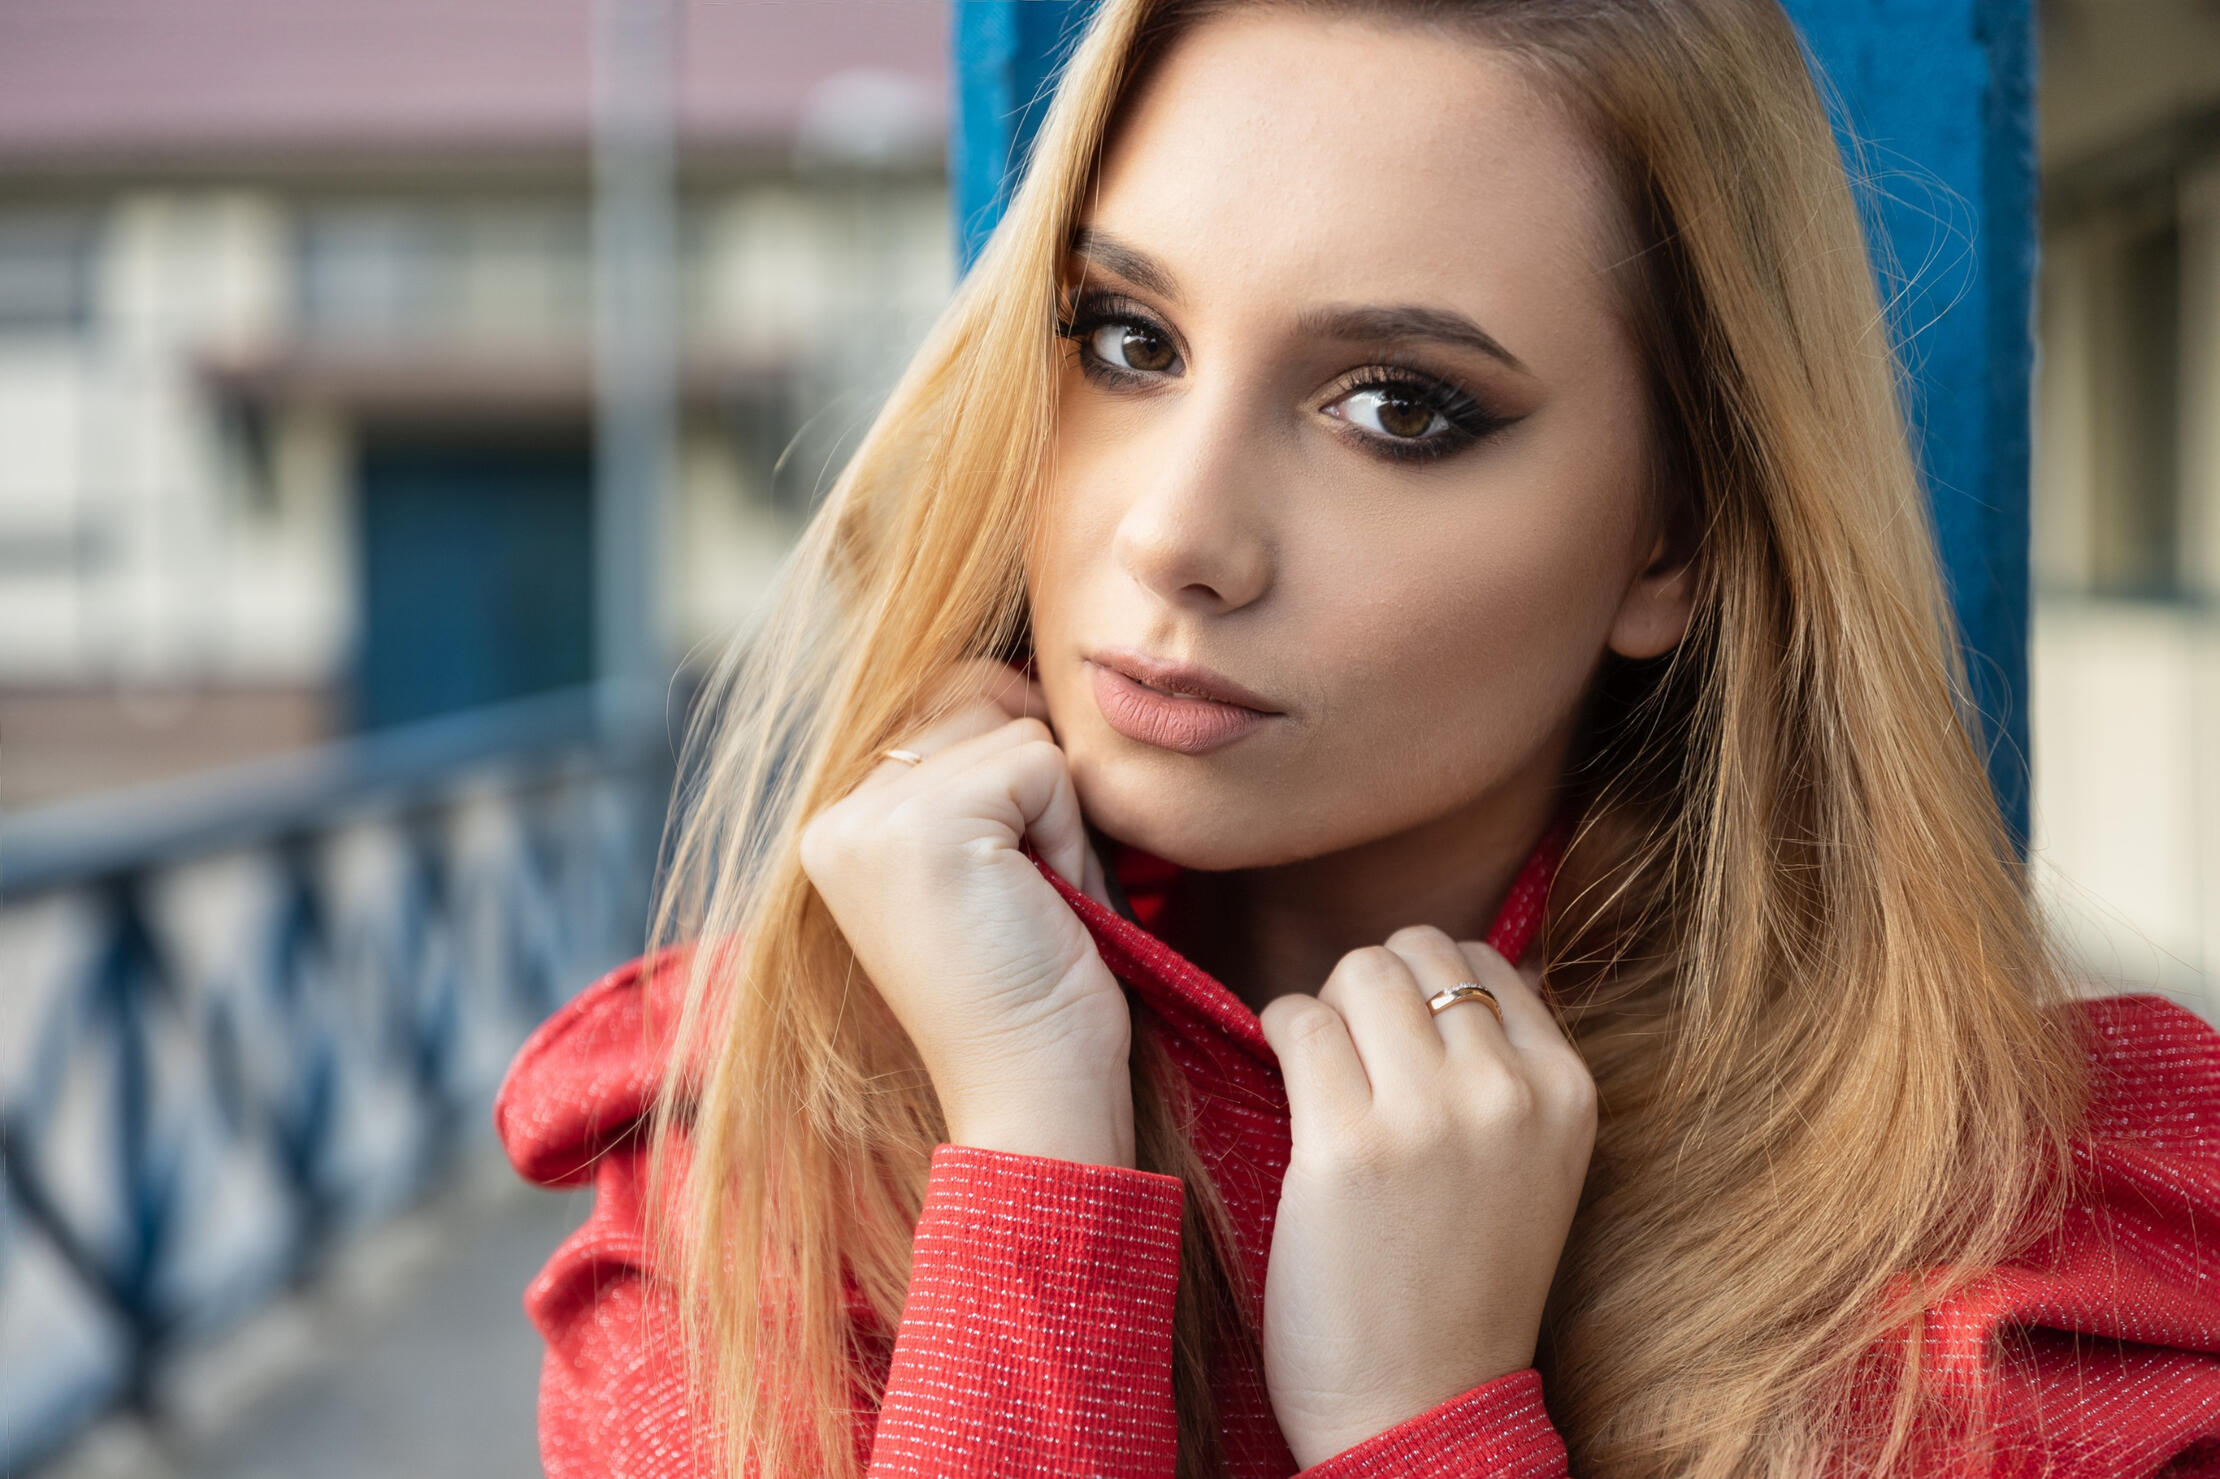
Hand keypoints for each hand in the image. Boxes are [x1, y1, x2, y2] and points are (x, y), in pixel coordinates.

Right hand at [798, 658, 1132, 1166]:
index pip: (948, 707)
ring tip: (1042, 903)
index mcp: (839, 824)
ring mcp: (868, 817)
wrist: (1034, 1099)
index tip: (1019, 889)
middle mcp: (833, 814)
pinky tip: (1050, 908)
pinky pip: (1042, 764)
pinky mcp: (923, 824)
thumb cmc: (1035, 996)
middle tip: (1038, 897)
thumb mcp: (989, 868)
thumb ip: (974, 779)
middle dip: (1040, 787)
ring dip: (1059, 813)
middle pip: (980, 699)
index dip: (1021, 780)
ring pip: (1016, 728)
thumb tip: (1015, 681)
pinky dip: (1071, 836)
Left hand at [1255, 927, 1595, 1466]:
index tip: (1394, 1037)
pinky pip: (1297, 1020)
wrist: (1423, 1408)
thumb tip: (1470, 965)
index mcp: (1567, 1092)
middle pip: (1414, 952)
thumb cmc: (1464, 1284)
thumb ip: (1513, 1066)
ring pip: (1356, 971)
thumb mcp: (1535, 1164)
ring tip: (1316, 1067)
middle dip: (1368, 986)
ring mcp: (1429, 1117)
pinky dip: (1277, 1029)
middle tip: (1348, 1052)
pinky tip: (1279, 1075)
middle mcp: (1508, 1093)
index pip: (1482, 959)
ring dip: (1322, 1007)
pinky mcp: (1346, 1145)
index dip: (1422, 984)